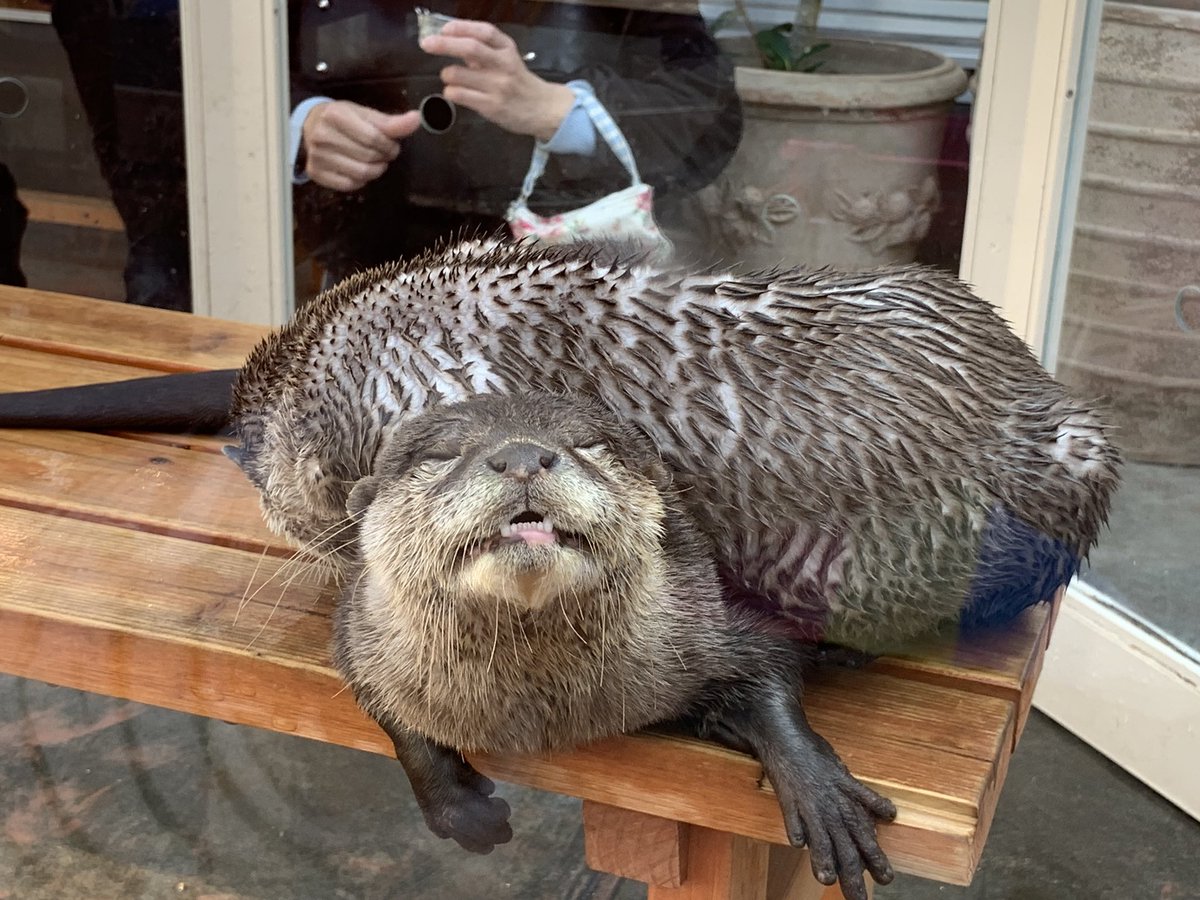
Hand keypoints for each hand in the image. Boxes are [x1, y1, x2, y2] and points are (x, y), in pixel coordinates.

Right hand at [301, 101, 420, 191]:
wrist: (310, 124)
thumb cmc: (342, 119)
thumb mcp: (364, 114)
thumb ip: (390, 121)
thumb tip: (416, 119)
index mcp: (335, 115)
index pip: (373, 138)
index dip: (389, 145)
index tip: (393, 145)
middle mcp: (322, 135)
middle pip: (368, 157)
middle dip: (384, 157)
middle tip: (385, 153)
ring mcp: (317, 156)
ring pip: (361, 173)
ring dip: (375, 170)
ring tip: (375, 162)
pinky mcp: (315, 173)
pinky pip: (349, 185)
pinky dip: (361, 181)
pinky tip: (359, 169)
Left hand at [421, 19, 575, 141]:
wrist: (542, 109)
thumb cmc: (519, 82)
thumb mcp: (508, 59)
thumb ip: (484, 50)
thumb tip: (452, 41)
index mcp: (507, 49)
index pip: (483, 31)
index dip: (460, 27)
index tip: (443, 29)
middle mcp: (503, 65)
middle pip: (470, 49)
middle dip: (444, 44)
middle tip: (427, 43)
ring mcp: (498, 87)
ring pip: (459, 74)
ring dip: (447, 74)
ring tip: (449, 77)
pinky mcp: (491, 106)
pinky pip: (460, 95)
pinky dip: (450, 92)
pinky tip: (453, 92)